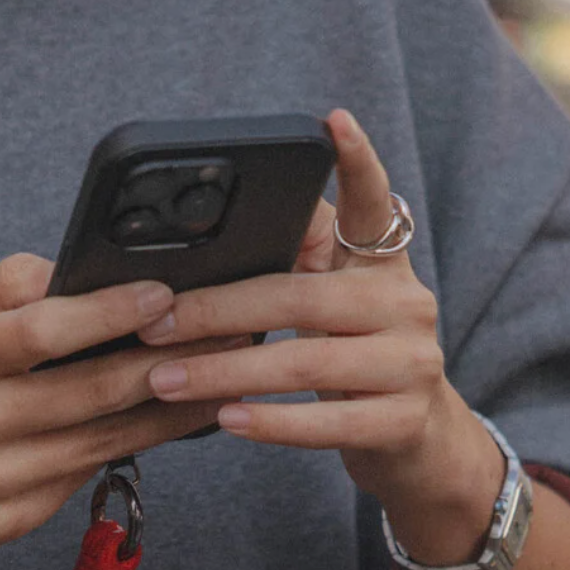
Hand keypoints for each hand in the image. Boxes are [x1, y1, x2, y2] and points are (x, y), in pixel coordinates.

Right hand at [0, 255, 229, 566]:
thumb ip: (9, 288)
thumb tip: (88, 270)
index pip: (41, 333)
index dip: (110, 315)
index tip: (166, 296)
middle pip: (86, 395)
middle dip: (164, 366)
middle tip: (224, 340)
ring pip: (98, 443)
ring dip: (166, 414)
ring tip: (217, 381)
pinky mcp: (4, 523)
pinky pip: (80, 477)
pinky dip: (127, 448)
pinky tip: (166, 424)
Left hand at [139, 107, 504, 565]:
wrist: (417, 447)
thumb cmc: (356, 365)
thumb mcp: (336, 307)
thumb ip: (300, 264)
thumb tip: (221, 232)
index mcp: (385, 266)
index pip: (375, 204)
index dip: (358, 163)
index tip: (332, 122)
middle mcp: (407, 305)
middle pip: (301, 296)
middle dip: (217, 310)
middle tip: (153, 323)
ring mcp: (410, 365)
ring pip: (305, 362)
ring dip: (225, 372)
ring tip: (166, 380)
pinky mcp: (402, 422)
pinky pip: (325, 422)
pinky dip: (271, 422)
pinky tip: (227, 419)